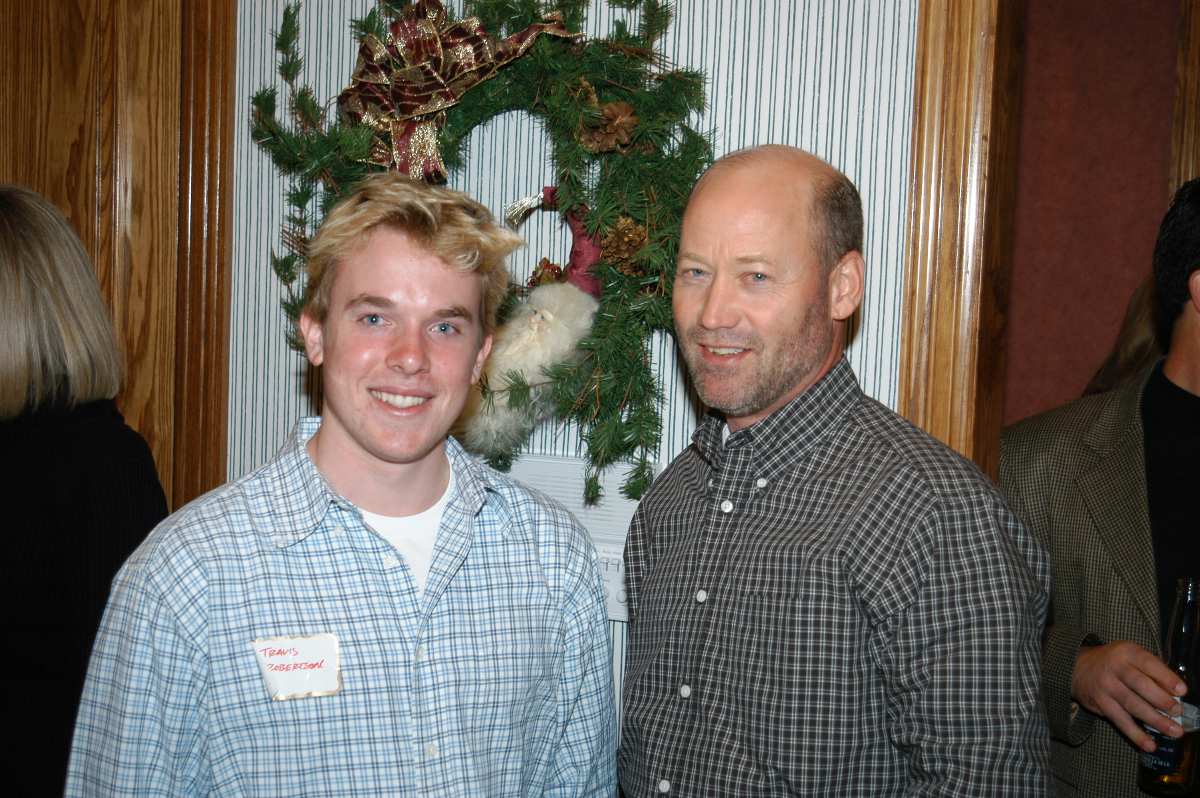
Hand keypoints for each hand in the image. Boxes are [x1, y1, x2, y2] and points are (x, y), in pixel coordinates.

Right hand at [1071, 640, 1186, 751]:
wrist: (1078, 667)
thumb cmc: (1115, 663)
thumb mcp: (1131, 657)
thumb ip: (1152, 670)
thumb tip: (1176, 694)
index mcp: (1127, 652)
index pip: (1148, 663)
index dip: (1166, 677)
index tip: (1182, 691)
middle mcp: (1115, 668)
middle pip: (1140, 685)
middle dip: (1161, 700)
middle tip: (1177, 712)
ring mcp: (1106, 686)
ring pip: (1132, 705)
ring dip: (1155, 720)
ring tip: (1174, 731)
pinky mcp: (1100, 703)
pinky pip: (1120, 721)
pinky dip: (1136, 734)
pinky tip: (1150, 745)